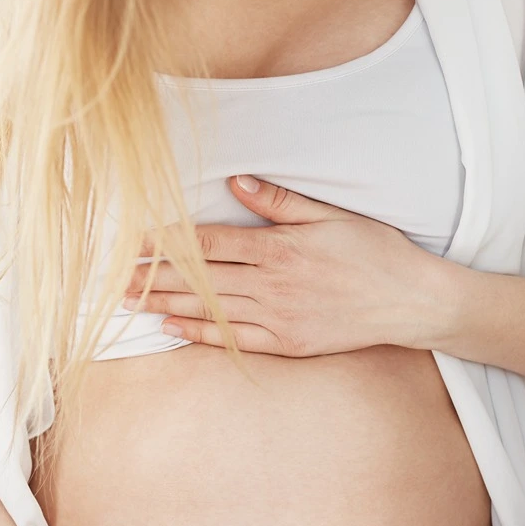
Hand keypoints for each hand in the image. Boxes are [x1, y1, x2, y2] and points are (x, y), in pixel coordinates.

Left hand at [123, 175, 447, 356]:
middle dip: (154, 277)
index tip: (135, 241)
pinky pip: (235, 339)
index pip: (211, 244)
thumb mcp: (332, 216)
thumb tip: (239, 182)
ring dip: (167, 307)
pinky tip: (172, 329)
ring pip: (211, 311)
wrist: (410, 302)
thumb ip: (281, 202)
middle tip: (114, 279)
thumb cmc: (375, 253)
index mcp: (281, 248)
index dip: (169, 243)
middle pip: (201, 280)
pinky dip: (201, 335)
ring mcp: (279, 318)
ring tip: (130, 304)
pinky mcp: (288, 343)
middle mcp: (274, 285)